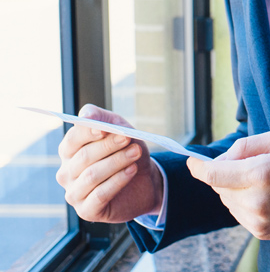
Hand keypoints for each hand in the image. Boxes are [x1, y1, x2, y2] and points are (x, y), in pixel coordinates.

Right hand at [56, 104, 162, 223]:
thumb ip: (102, 118)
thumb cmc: (127, 152)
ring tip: (136, 153)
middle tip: (129, 139)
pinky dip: (118, 180)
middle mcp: (66, 173)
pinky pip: (99, 195)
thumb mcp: (120, 130)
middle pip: (84, 157)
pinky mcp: (87, 210)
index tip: (105, 128)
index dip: (87, 132)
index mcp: (70, 151)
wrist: (145, 181)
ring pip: (91, 175)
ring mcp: (74, 193)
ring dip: (116, 162)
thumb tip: (85, 115)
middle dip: (108, 146)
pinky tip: (132, 171)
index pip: (72, 139)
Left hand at [186, 129, 269, 240]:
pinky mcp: (262, 232)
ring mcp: (259, 220)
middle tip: (252, 164)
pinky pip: (239, 214)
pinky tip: (266, 195)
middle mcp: (257, 201)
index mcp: (262, 174)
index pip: (214, 174)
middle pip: (219, 187)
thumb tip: (223, 157)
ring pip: (227, 201)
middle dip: (226, 173)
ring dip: (236, 189)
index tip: (192, 161)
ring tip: (264, 181)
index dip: (198, 167)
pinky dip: (245, 202)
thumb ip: (249, 144)